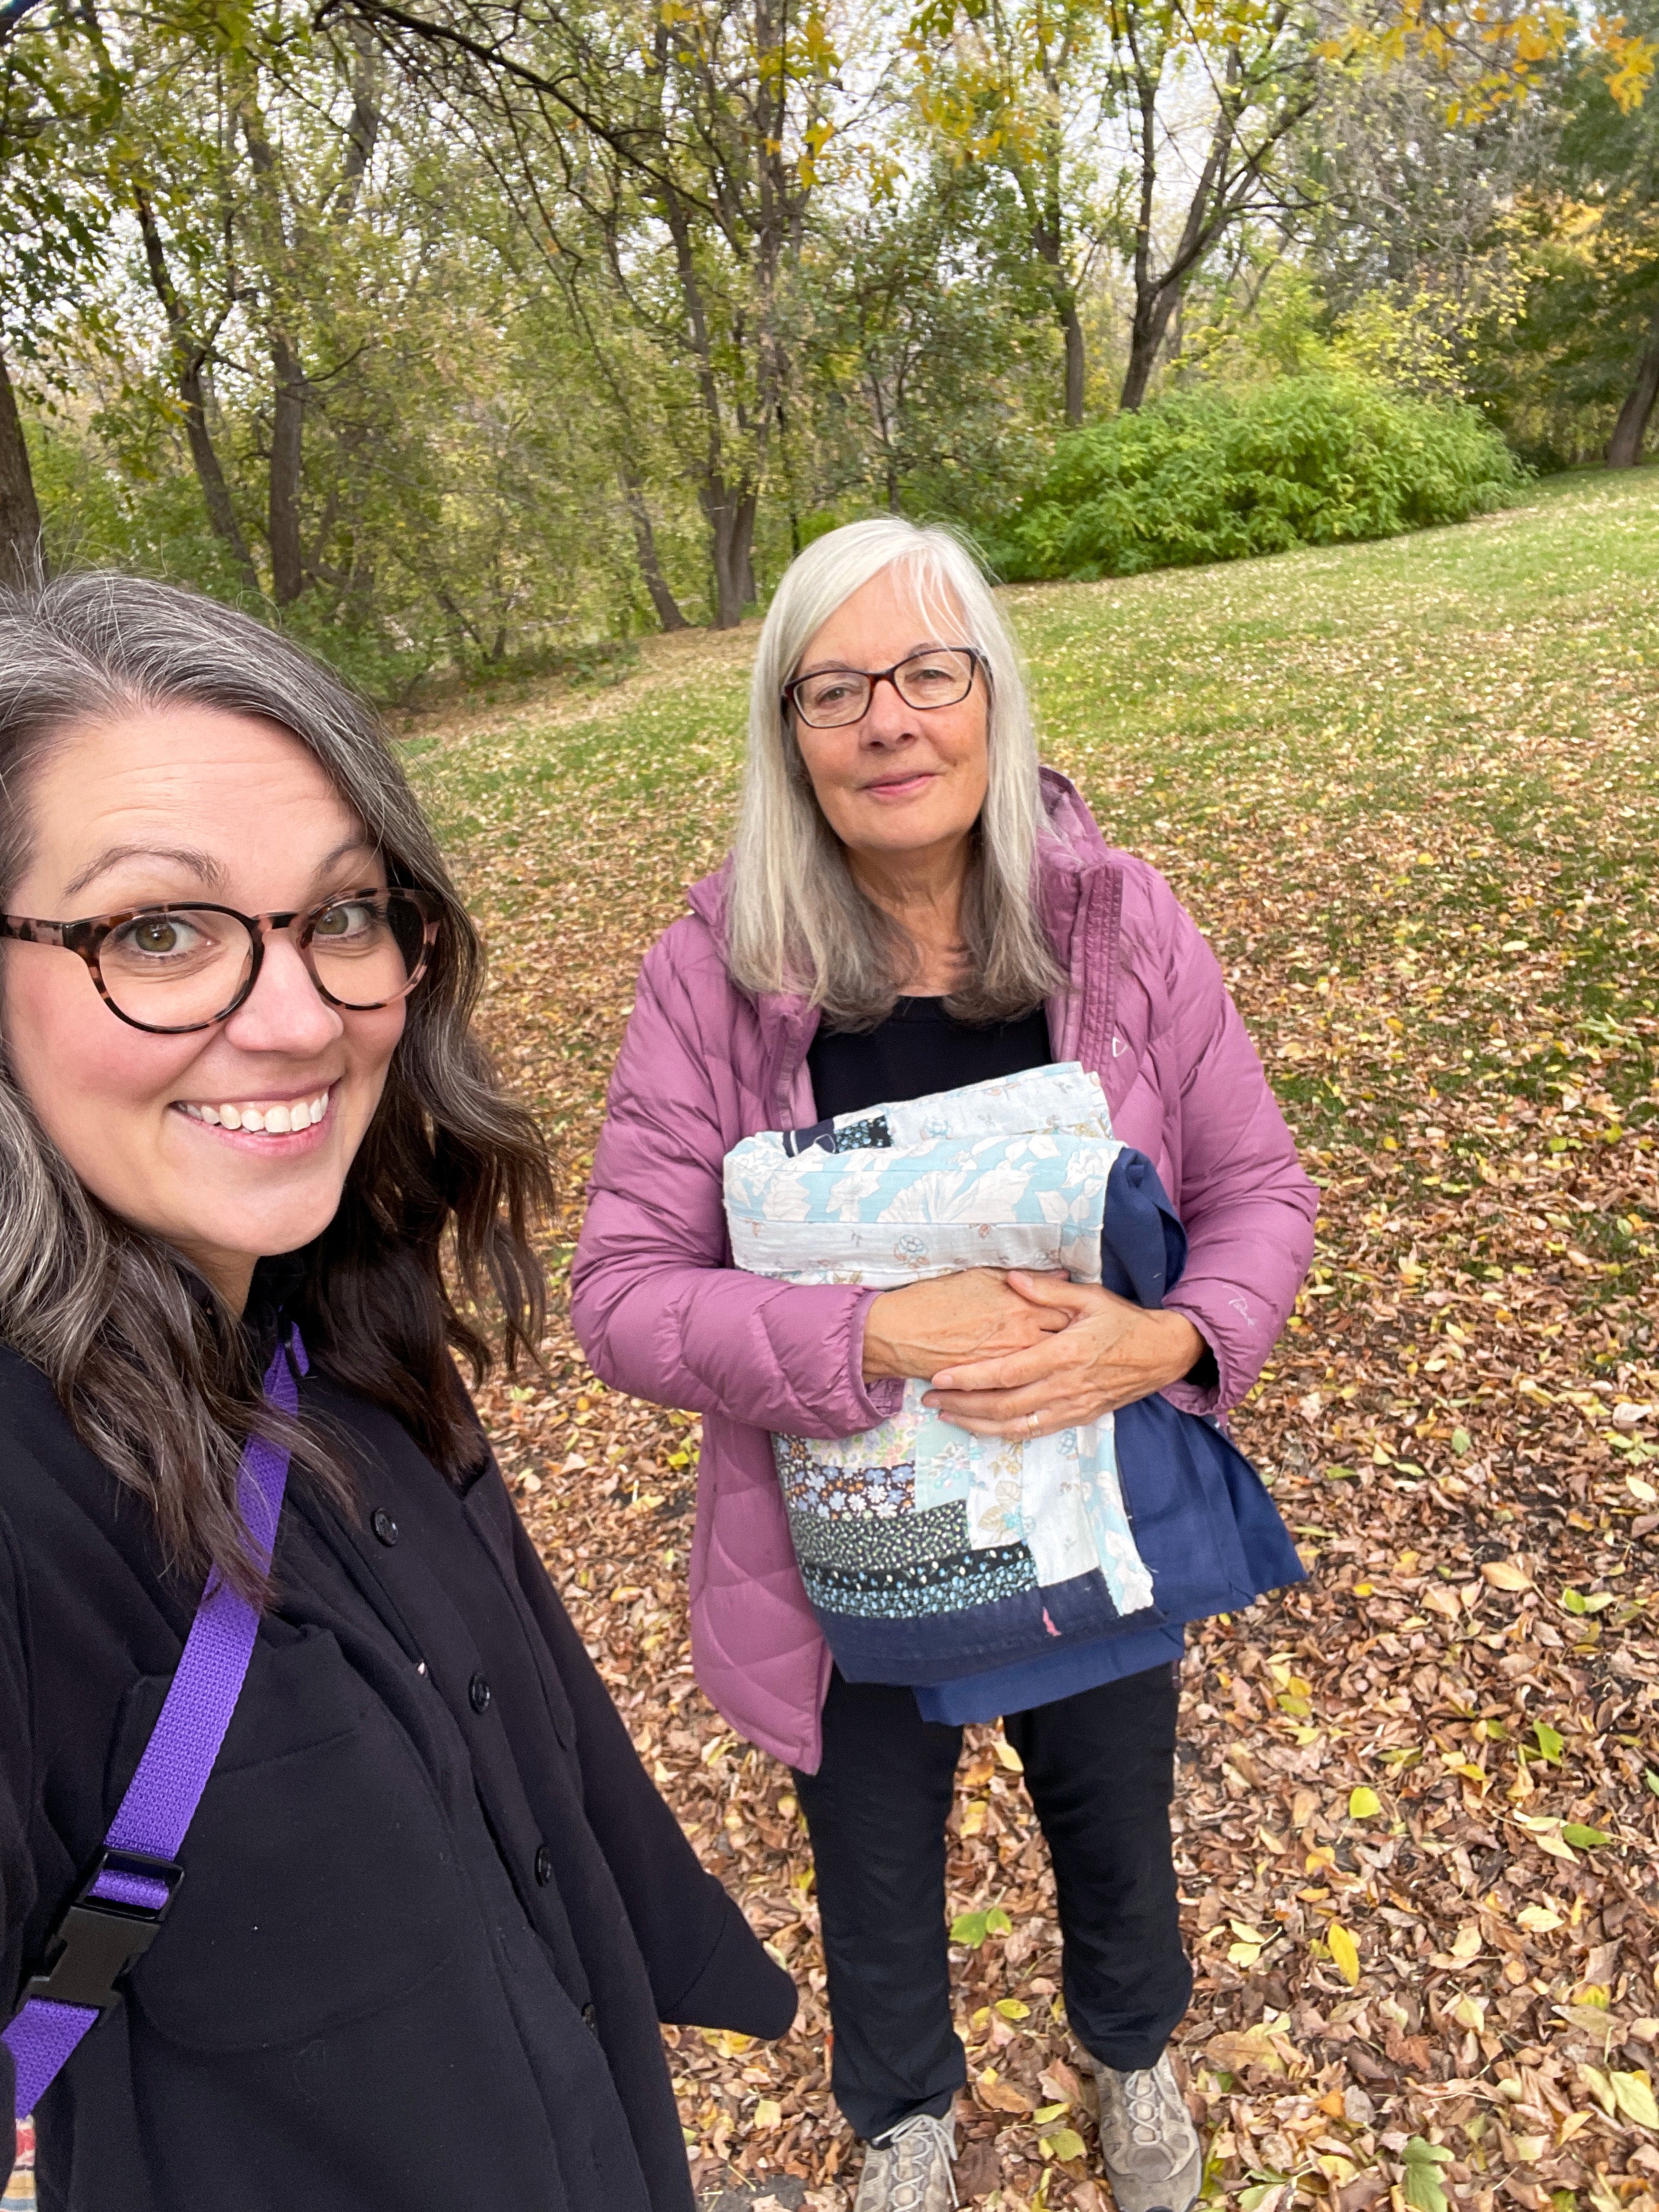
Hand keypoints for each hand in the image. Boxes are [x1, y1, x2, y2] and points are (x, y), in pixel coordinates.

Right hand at [861, 1268, 1071, 1383]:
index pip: (1065, 1314)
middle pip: (1062, 1348)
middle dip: (1076, 1352)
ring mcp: (1008, 1366)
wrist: (901, 1332)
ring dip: (1057, 1375)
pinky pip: (1023, 1396)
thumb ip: (1025, 1278)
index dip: (1079, 1318)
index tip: (1088, 1320)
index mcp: (1020, 1308)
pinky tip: (1041, 1391)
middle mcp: (1020, 1339)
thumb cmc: (938, 1299)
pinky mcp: (994, 1389)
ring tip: (1067, 1373)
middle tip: (1087, 1350)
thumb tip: (1059, 1273)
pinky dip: (1034, 1394)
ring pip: (1046, 1375)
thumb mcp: (983, 1276)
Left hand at [921, 1271, 1203, 1438]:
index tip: (940, 1378)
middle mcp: (1065, 1385)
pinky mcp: (1078, 1417)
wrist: (1162, 1353)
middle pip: (1004, 1405)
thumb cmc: (1123, 1322)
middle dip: (963, 1405)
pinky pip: (1035, 1432)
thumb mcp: (1090, 1297)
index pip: (1008, 1372)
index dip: (971, 1378)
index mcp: (1065, 1354)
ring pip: (1016, 1425)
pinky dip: (1005, 1433)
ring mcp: (1072, 1406)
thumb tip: (1012, 1277)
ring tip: (947, 1416)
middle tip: (930, 1400)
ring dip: (978, 1424)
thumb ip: (1048, 1290)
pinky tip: (983, 1427)